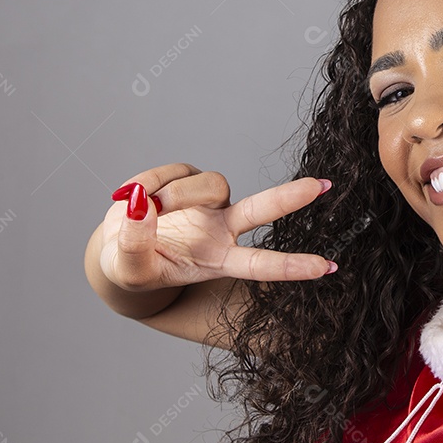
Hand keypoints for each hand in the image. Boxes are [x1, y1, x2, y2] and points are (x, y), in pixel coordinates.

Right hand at [100, 163, 334, 291]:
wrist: (116, 247)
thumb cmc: (133, 267)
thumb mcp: (129, 269)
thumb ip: (134, 244)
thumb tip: (141, 208)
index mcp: (217, 260)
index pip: (259, 264)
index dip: (291, 266)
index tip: (325, 267)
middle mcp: (221, 229)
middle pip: (262, 210)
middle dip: (290, 197)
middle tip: (320, 187)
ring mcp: (208, 203)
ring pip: (210, 184)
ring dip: (174, 194)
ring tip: (141, 207)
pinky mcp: (189, 180)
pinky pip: (176, 172)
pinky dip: (149, 182)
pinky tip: (130, 197)